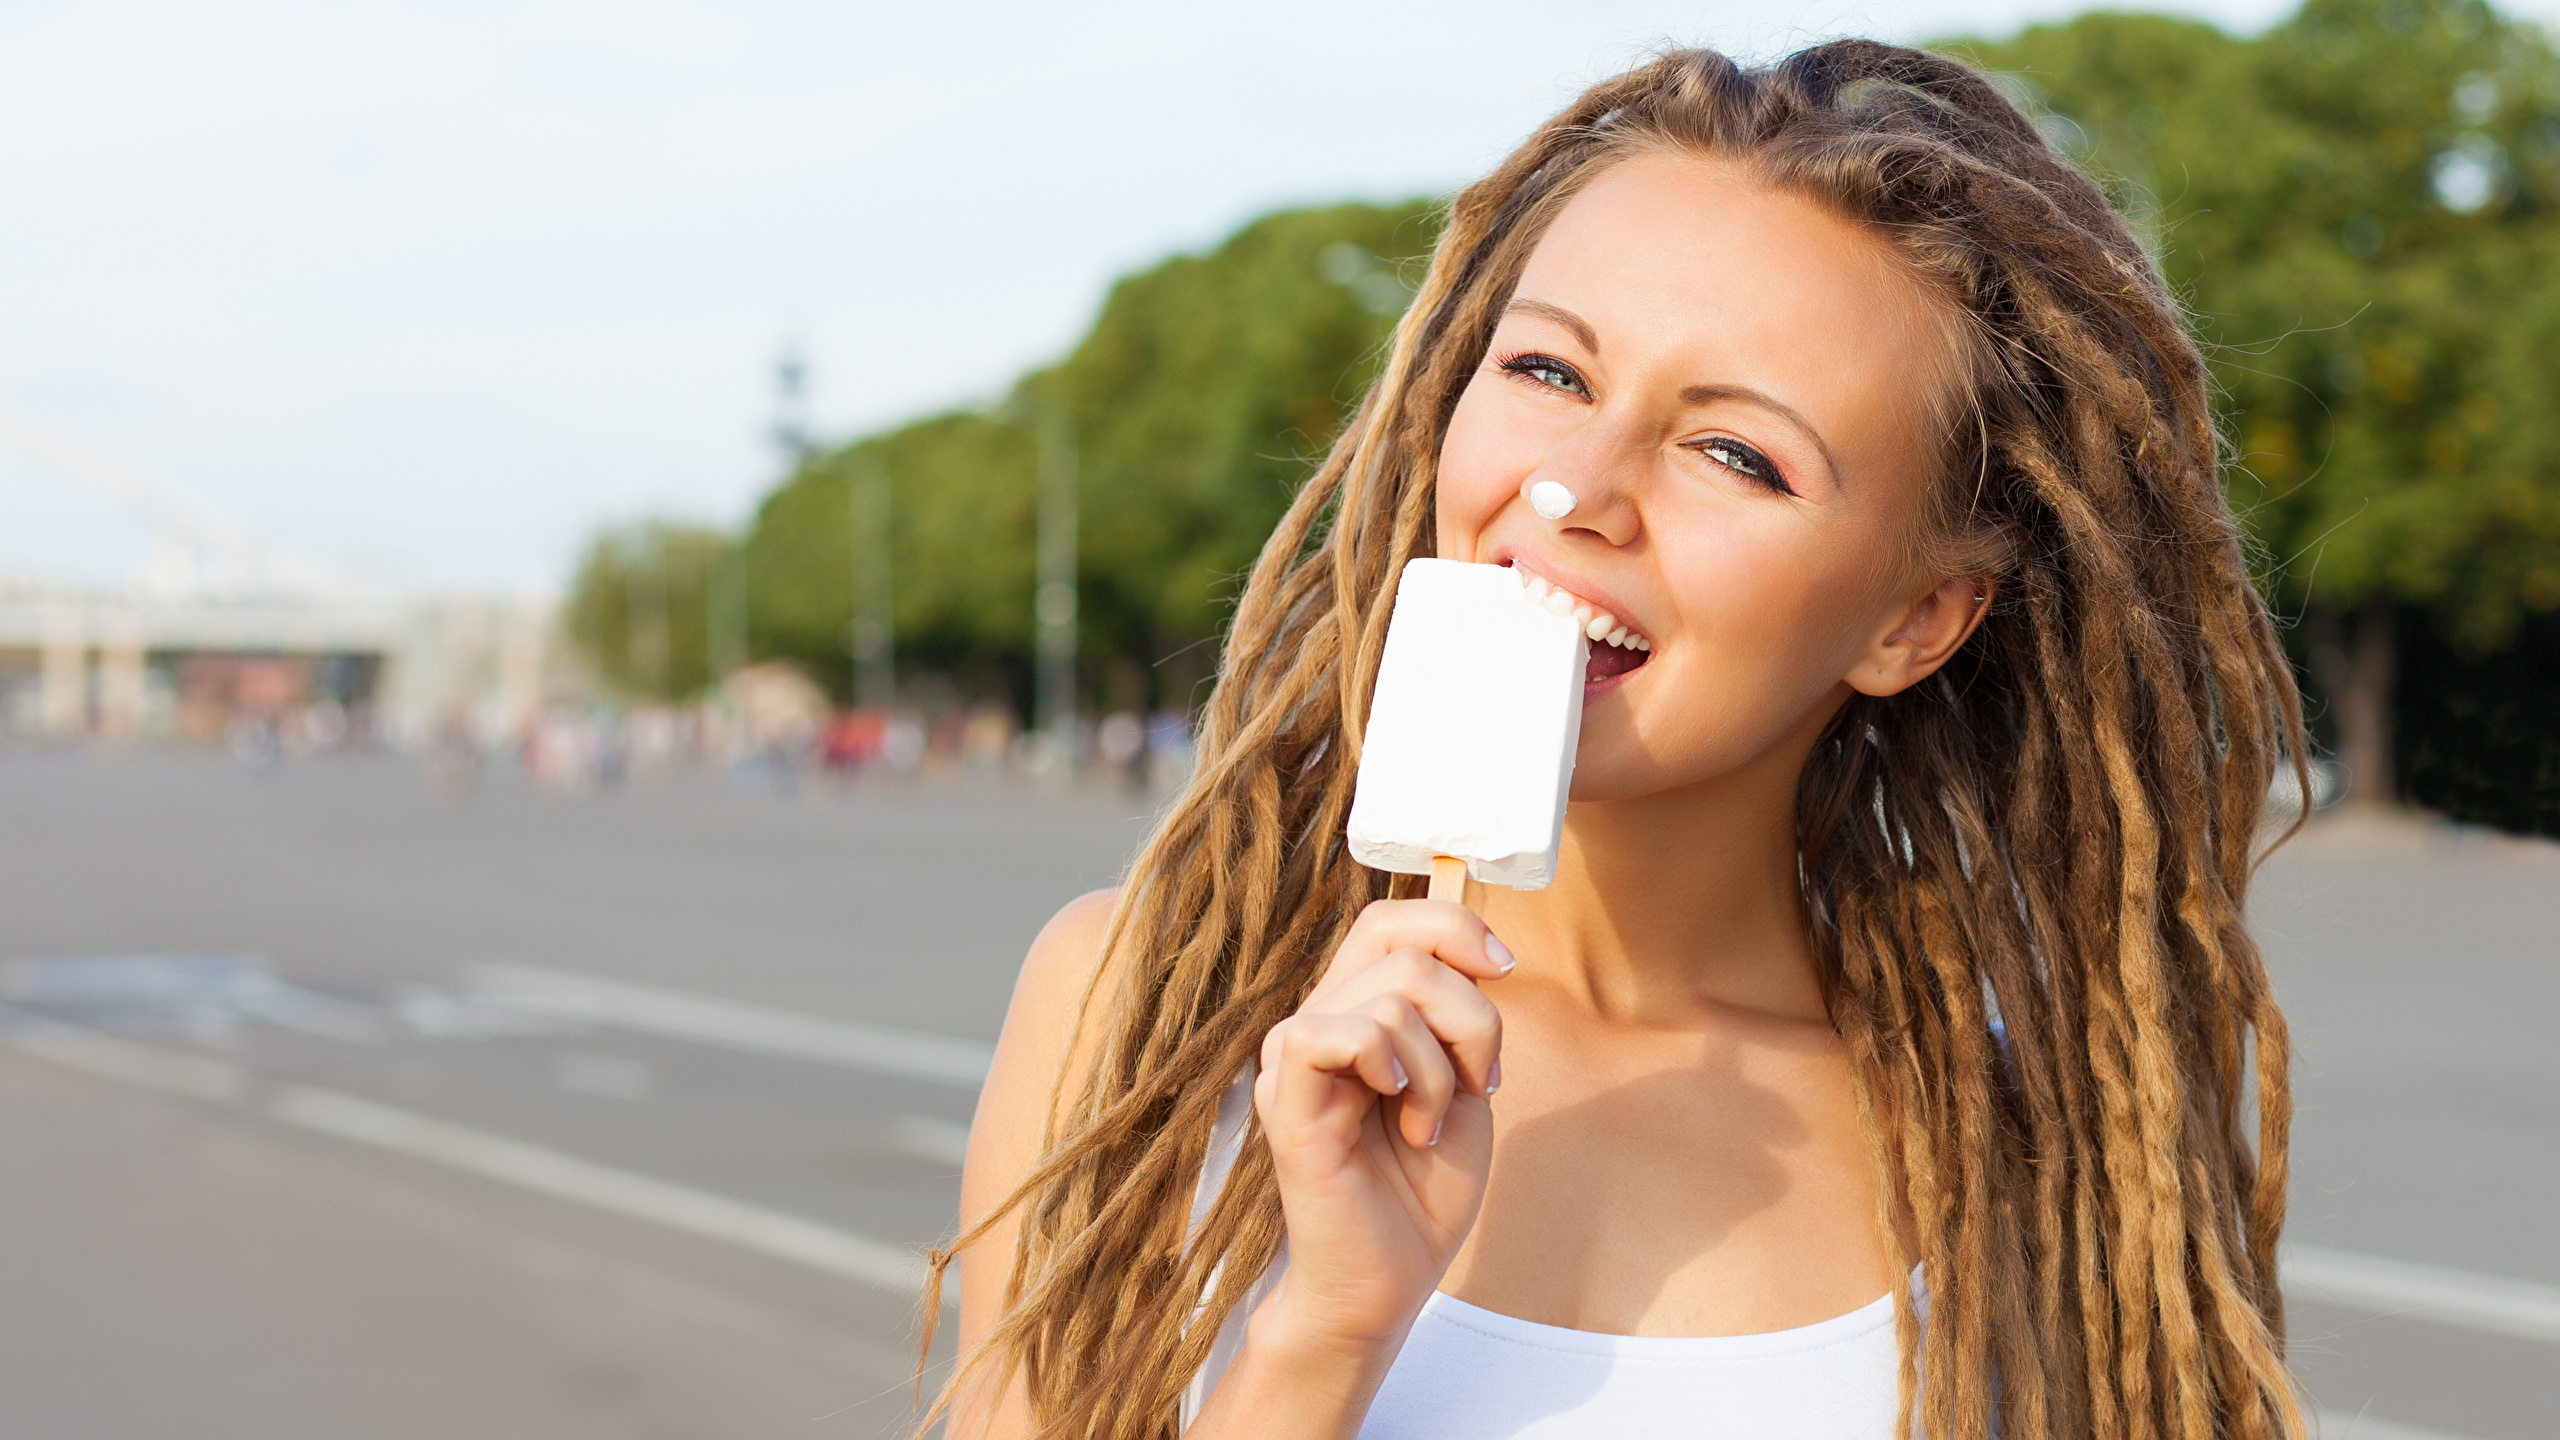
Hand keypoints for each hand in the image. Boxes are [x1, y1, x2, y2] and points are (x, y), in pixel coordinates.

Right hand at [1251, 898, 1510, 1351]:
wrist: (1389, 1280)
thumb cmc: (1423, 1191)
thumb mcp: (1463, 1082)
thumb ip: (1458, 1014)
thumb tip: (1477, 950)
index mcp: (1353, 1013)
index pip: (1390, 922)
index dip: (1453, 925)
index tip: (1504, 969)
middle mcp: (1318, 1023)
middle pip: (1403, 949)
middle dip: (1471, 1016)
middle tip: (1476, 1084)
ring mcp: (1294, 1059)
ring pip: (1390, 997)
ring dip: (1440, 1068)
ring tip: (1428, 1124)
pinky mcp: (1286, 1099)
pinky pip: (1330, 1031)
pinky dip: (1388, 1065)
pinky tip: (1401, 1111)